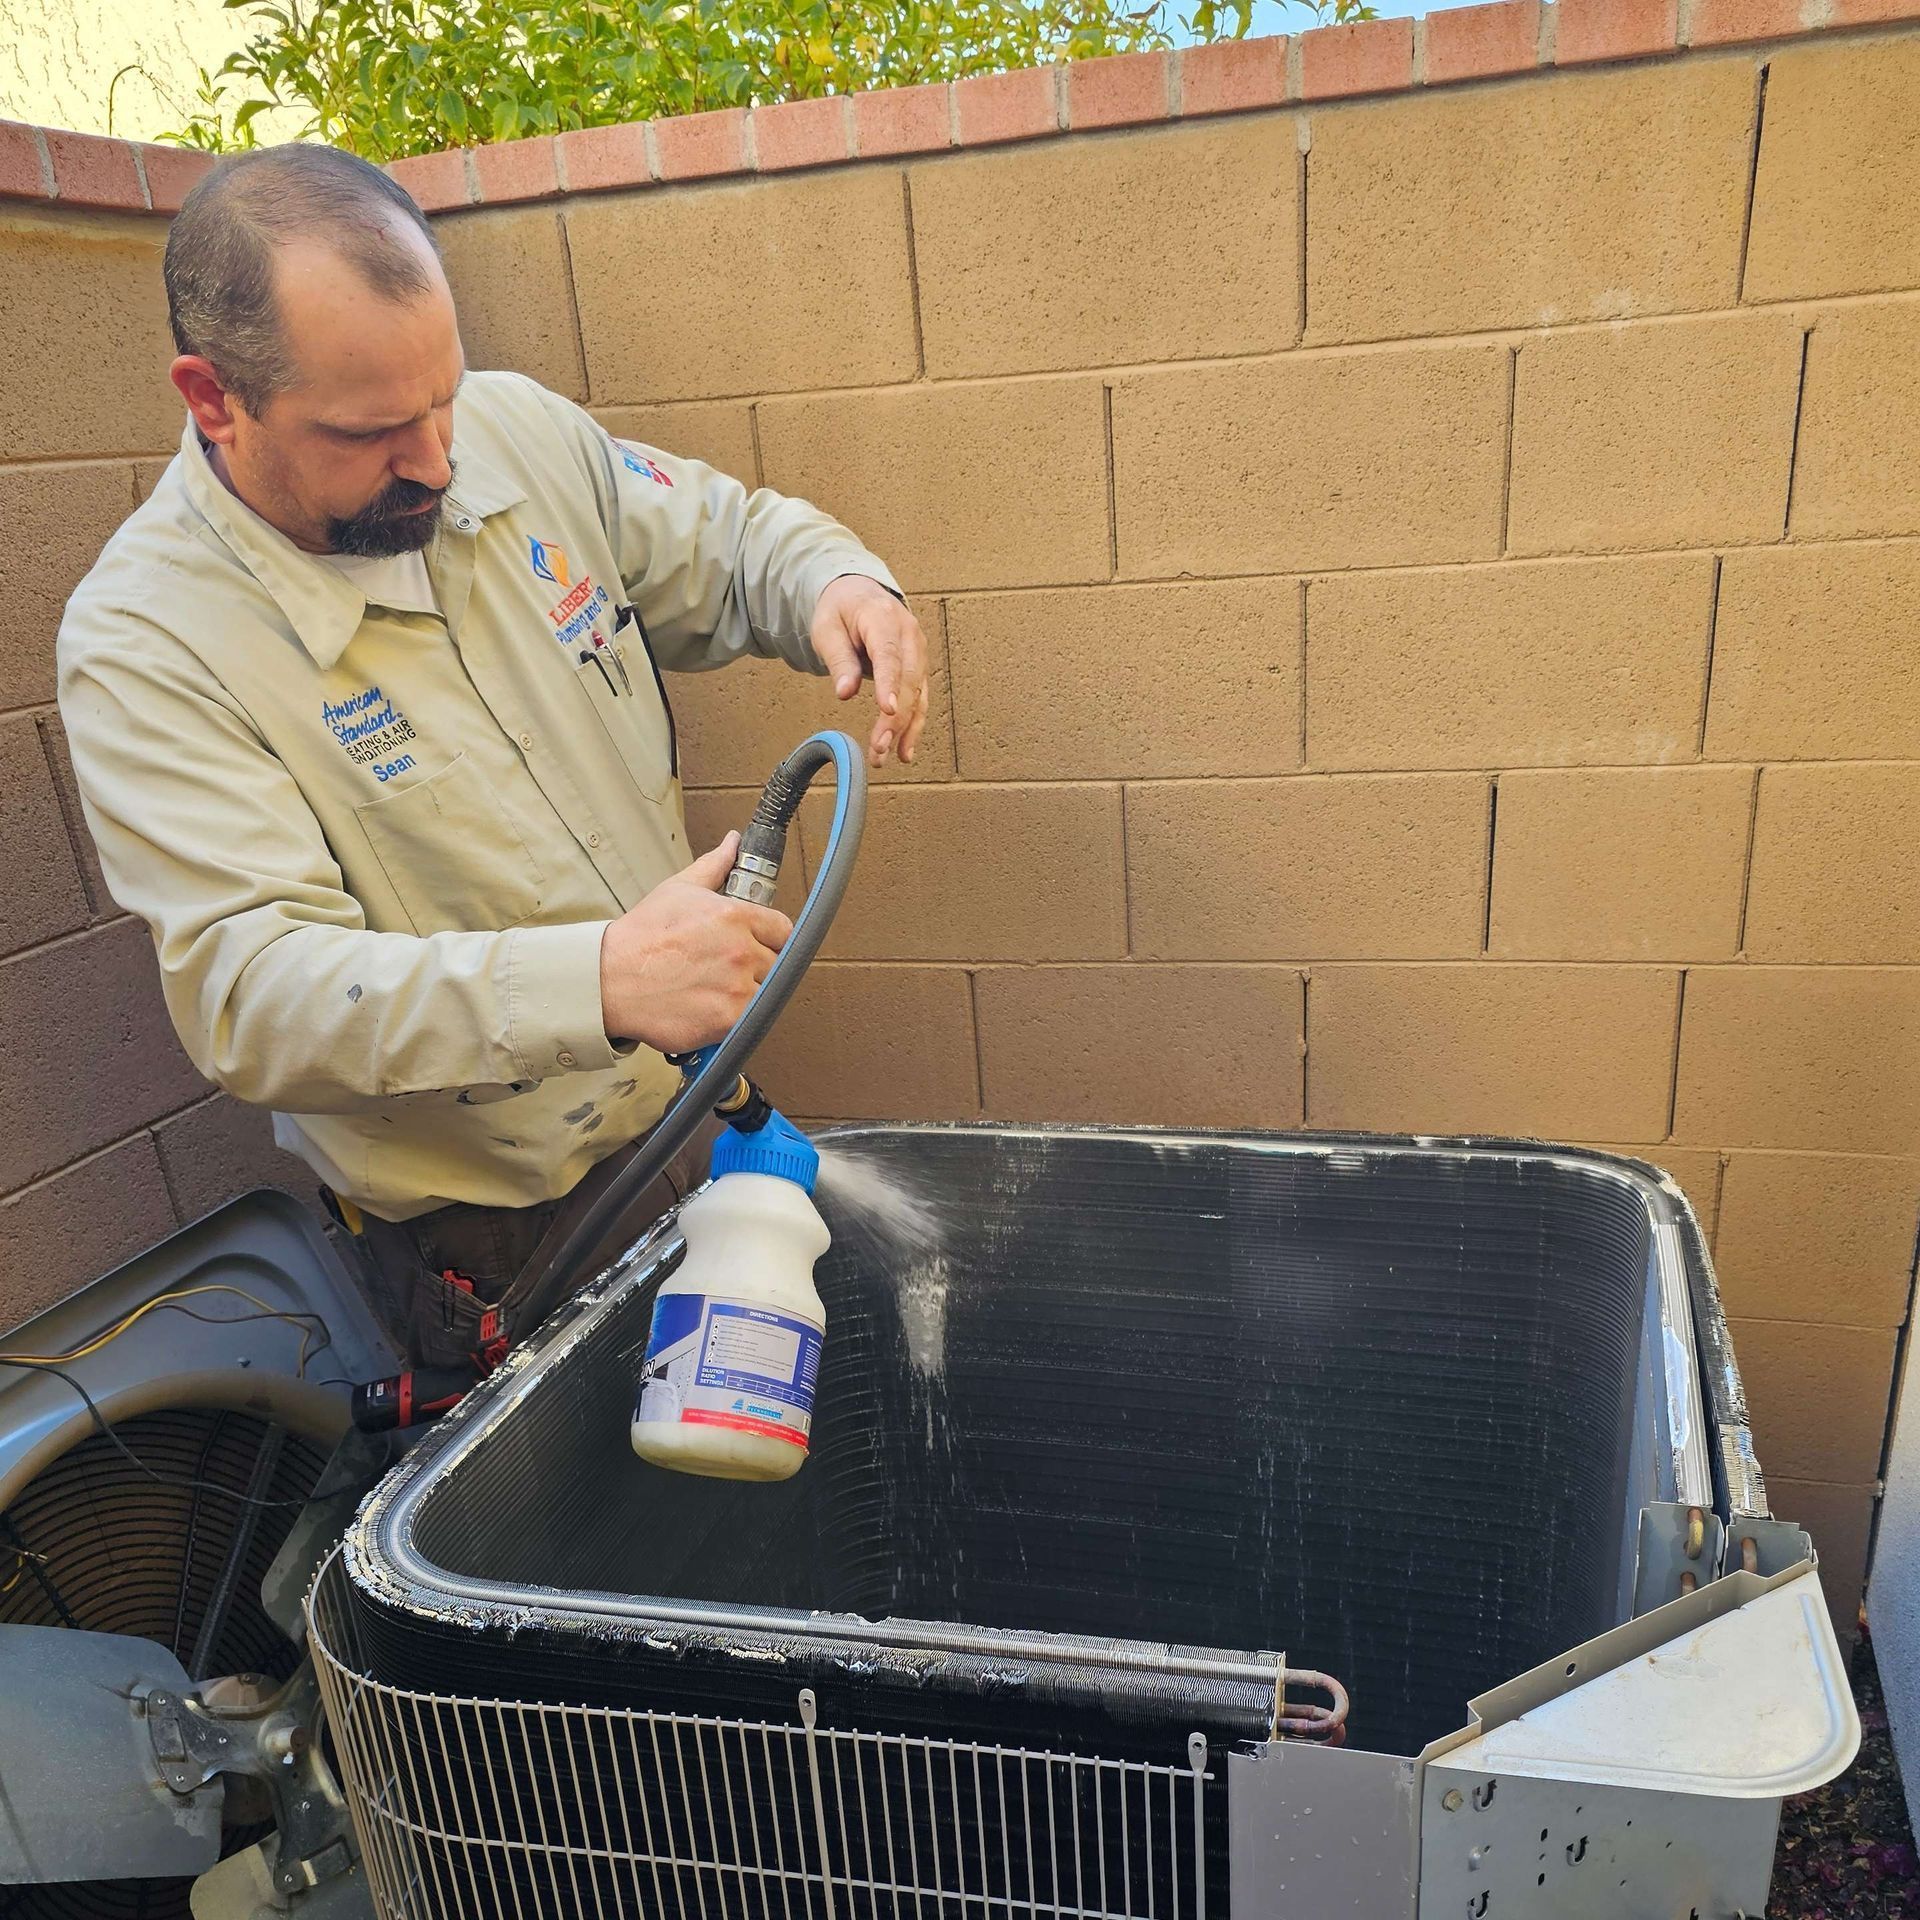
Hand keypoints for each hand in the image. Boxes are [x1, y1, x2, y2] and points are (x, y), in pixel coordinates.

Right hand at [599, 834, 791, 1050]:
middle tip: (725, 968)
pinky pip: (750, 1019)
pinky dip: (734, 1016)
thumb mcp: (679, 889)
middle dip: (757, 966)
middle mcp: (741, 951)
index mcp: (735, 916)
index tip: (756, 944)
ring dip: (747, 993)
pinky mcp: (728, 1020)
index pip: (783, 930)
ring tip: (714, 988)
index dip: (770, 938)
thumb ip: (715, 866)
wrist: (609, 979)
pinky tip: (709, 1006)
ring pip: (766, 994)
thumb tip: (732, 844)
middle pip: (776, 963)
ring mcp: (737, 988)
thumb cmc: (641, 937)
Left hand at [810, 574, 930, 766]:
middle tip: (878, 746)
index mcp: (883, 618)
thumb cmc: (842, 611)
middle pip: (908, 680)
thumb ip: (839, 660)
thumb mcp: (828, 629)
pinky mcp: (919, 669)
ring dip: (905, 728)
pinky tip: (904, 750)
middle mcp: (909, 635)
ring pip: (918, 694)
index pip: (889, 654)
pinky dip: (913, 726)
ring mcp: (918, 652)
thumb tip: (845, 693)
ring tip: (886, 756)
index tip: (887, 710)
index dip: (889, 684)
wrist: (859, 595)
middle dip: (895, 717)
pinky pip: (920, 700)